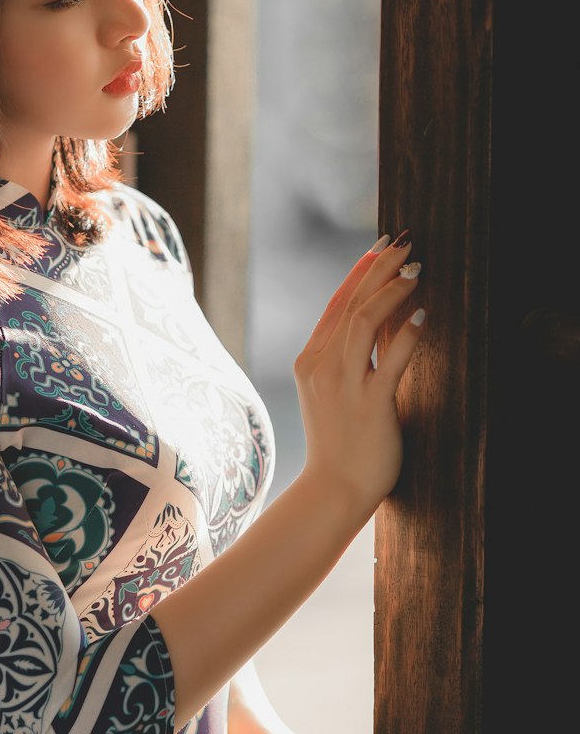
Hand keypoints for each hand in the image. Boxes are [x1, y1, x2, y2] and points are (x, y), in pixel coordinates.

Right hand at [293, 233, 424, 517]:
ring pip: (364, 323)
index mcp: (310, 361)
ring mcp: (343, 386)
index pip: (337, 304)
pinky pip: (389, 360)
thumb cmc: (340, 445)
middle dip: (379, 269)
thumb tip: (378, 323)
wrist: (333, 490)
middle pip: (351, 304)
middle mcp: (321, 367)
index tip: (382, 247)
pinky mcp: (368, 405)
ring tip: (417, 269)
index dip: (360, 272)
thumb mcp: (335, 392)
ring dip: (392, 292)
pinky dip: (406, 334)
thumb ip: (349, 359)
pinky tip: (422, 315)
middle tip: (405, 243)